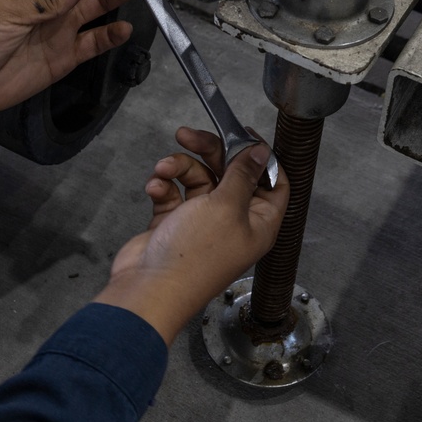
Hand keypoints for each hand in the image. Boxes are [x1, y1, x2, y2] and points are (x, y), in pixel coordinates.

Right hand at [94, 127, 288, 344]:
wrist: (149, 286)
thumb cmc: (194, 256)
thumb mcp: (226, 206)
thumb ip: (243, 174)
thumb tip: (262, 152)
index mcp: (258, 221)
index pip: (272, 182)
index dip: (261, 158)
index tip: (244, 134)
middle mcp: (232, 220)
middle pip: (228, 173)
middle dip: (207, 151)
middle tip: (187, 135)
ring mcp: (201, 222)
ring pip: (195, 179)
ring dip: (177, 169)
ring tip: (162, 169)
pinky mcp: (174, 222)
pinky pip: (172, 193)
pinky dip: (162, 187)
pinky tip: (154, 188)